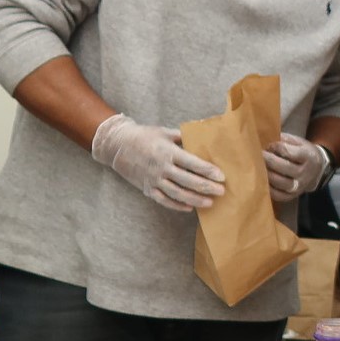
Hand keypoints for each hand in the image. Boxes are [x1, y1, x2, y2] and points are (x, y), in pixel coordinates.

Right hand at [90, 113, 223, 211]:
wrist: (117, 145)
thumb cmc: (145, 136)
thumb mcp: (165, 132)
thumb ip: (184, 138)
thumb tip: (203, 139)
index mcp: (168, 152)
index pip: (193, 163)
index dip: (208, 171)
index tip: (222, 176)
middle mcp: (161, 168)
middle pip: (188, 181)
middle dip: (206, 187)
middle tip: (221, 191)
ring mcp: (153, 180)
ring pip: (177, 193)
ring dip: (195, 199)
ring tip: (210, 202)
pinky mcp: (147, 188)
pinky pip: (164, 200)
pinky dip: (177, 205)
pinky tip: (190, 207)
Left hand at [263, 133, 327, 201]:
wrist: (317, 170)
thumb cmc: (304, 153)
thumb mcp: (299, 142)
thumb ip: (285, 140)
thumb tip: (267, 141)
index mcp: (308, 157)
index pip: (289, 152)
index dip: (276, 147)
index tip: (269, 145)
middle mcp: (305, 173)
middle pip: (283, 167)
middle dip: (268, 160)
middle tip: (258, 154)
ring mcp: (299, 186)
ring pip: (280, 182)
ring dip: (266, 174)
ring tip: (258, 167)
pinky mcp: (292, 196)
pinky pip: (278, 195)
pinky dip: (268, 188)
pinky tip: (262, 180)